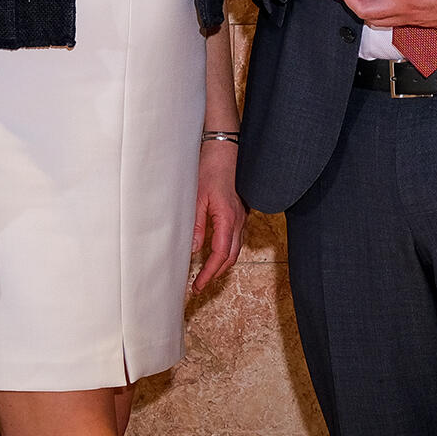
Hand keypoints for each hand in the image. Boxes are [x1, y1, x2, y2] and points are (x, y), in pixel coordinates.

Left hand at [190, 138, 246, 292]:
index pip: (220, 255)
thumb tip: (194, 250)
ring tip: (207, 272)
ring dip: (222, 263)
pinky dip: (227, 250)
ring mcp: (242, 216)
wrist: (224, 150)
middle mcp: (238, 221)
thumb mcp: (197, 198)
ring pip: (236, 248)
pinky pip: (237, 238)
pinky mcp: (240, 212)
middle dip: (216, 273)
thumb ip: (196, 226)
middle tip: (200, 284)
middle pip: (231, 256)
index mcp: (228, 219)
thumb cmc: (210, 170)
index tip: (198, 285)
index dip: (209, 273)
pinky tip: (216, 251)